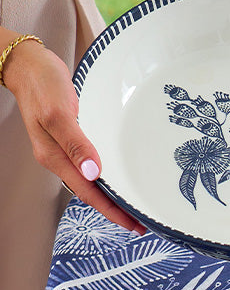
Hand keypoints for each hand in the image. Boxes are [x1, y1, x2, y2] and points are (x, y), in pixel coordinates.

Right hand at [3, 39, 144, 233]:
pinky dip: (107, 174)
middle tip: (141, 222)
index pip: (88, 193)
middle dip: (116, 209)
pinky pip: (92, 163)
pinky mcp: (73, 138)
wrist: (29, 65)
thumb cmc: (41, 84)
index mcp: (55, 156)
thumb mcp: (59, 112)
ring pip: (92, 180)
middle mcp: (60, 157)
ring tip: (134, 205)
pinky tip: (119, 176)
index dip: (111, 211)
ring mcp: (66, 149)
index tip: (133, 224)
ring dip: (113, 194)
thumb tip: (93, 172)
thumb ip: (76, 143)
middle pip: (92, 192)